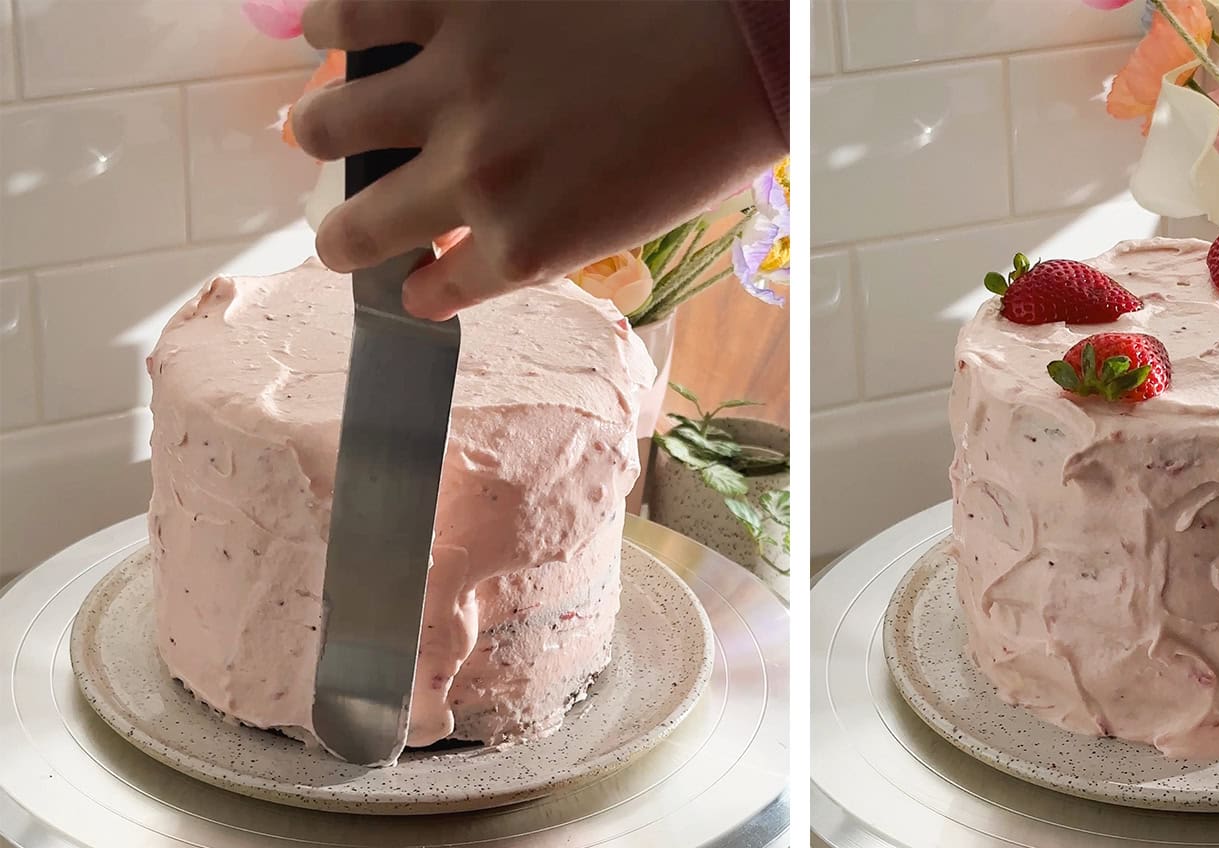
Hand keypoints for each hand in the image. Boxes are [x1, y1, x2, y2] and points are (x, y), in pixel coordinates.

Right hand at [294, 0, 784, 319]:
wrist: (739, 41)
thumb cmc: (701, 133)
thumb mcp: (621, 222)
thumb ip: (537, 236)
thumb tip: (466, 244)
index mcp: (526, 242)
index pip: (435, 289)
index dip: (418, 289)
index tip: (411, 281)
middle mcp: (476, 173)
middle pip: (356, 227)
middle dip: (342, 236)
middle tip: (348, 223)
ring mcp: (455, 84)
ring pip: (326, 122)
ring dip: (321, 131)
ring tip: (326, 122)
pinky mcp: (449, 2)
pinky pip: (348, 15)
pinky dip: (331, 30)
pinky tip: (333, 37)